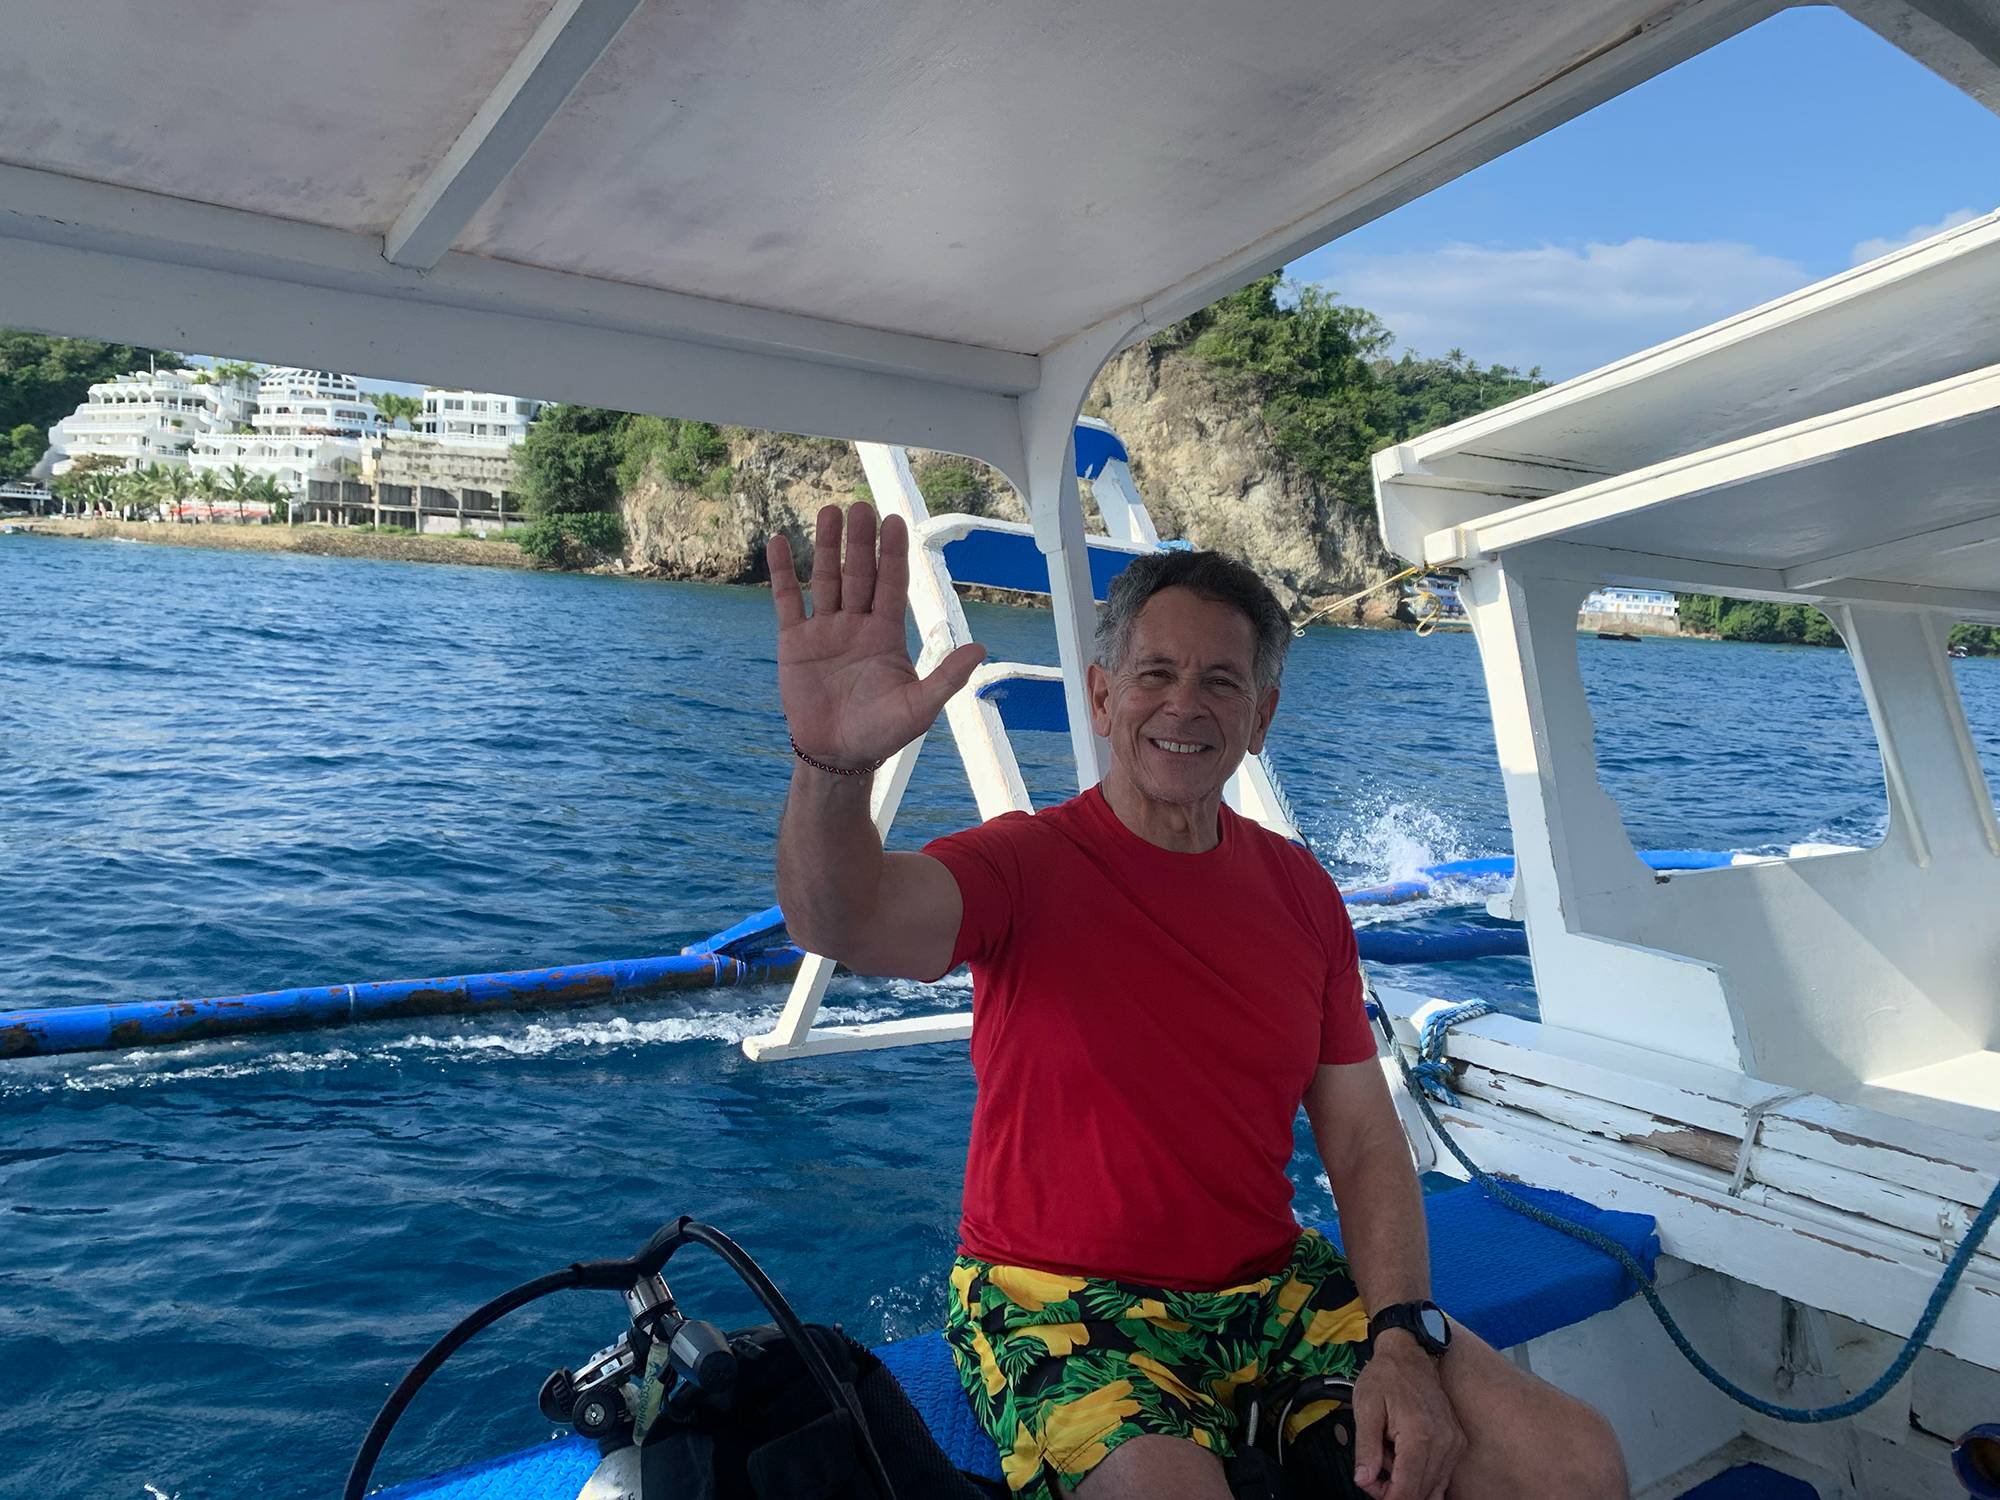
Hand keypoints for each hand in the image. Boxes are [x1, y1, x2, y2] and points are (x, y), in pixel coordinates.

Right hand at [767, 502, 985, 769]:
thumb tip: (980, 649)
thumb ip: (946, 677)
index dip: (893, 554)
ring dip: (826, 546)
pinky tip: (778, 541)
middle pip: (859, 574)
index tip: (895, 521)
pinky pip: (787, 600)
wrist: (837, 755)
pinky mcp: (794, 642)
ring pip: (825, 579)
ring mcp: (824, 630)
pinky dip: (782, 572)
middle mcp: (856, 624)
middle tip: (861, 507)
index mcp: (886, 634)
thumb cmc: (882, 734)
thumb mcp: (920, 708)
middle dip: (861, 542)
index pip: (892, 585)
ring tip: (829, 511)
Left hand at [1350, 1334, 1465, 1499]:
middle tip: (1373, 1473)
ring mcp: (1454, 1444)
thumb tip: (1364, 1480)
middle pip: (1422, 1493)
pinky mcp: (1457, 1443)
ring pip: (1434, 1488)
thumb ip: (1366, 1448)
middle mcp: (1444, 1442)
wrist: (1409, 1353)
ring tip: (1388, 1457)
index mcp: (1419, 1434)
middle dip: (1396, 1492)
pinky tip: (1404, 1457)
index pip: (1408, 1489)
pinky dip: (1422, 1476)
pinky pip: (1442, 1475)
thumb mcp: (1365, 1408)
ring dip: (1409, 1484)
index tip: (1371, 1488)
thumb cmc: (1386, 1376)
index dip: (1388, 1498)